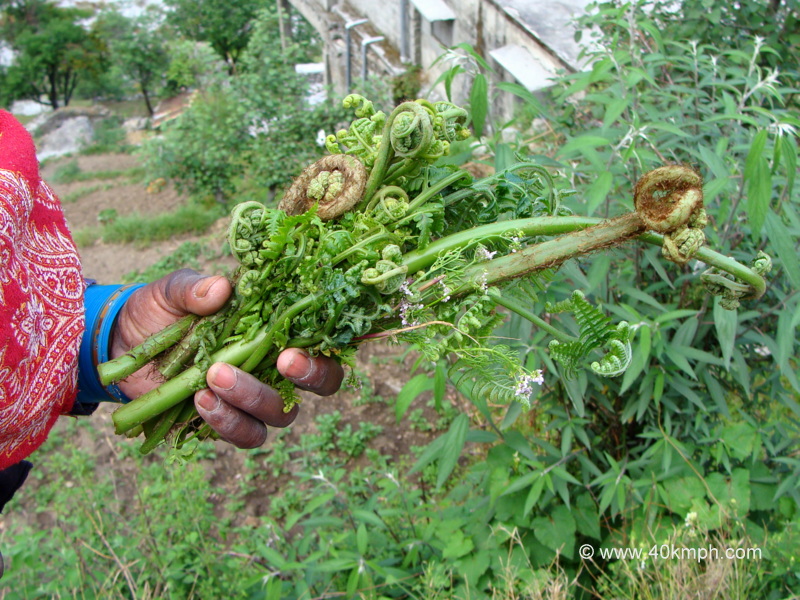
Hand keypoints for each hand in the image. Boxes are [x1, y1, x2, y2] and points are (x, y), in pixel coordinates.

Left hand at [110, 269, 343, 447]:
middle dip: (308, 377)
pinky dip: (227, 421)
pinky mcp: (227, 422)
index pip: (323, 344)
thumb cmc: (160, 312)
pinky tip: (201, 401)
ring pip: (280, 414)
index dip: (323, 352)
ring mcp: (254, 398)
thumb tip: (220, 289)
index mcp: (277, 330)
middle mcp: (275, 367)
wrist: (120, 346)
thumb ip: (194, 288)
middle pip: (321, 385)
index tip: (293, 349)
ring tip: (213, 377)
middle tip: (279, 363)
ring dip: (254, 398)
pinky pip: (244, 433)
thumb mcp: (173, 291)